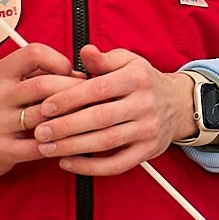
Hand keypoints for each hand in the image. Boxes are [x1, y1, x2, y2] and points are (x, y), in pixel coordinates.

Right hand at [0, 43, 81, 177]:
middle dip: (74, 89)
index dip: (59, 61)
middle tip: (90, 96)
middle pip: (44, 86)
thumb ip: (38, 74)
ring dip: (72, 117)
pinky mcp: (0, 150)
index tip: (70, 72)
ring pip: (45, 116)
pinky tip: (70, 140)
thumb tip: (78, 74)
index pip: (33, 54)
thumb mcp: (7, 82)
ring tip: (86, 117)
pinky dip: (59, 143)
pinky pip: (39, 147)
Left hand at [29, 45, 199, 177]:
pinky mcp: (148, 151)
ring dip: (73, 147)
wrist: (179, 104)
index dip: (69, 99)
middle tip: (39, 131)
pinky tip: (68, 162)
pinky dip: (91, 167)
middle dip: (66, 126)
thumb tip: (84, 51)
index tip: (45, 106)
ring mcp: (148, 129)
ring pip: (106, 142)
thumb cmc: (143, 81)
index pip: (98, 89)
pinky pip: (117, 164)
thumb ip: (103, 59)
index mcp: (137, 78)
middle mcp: (145, 104)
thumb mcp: (128, 62)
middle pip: (100, 118)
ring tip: (46, 148)